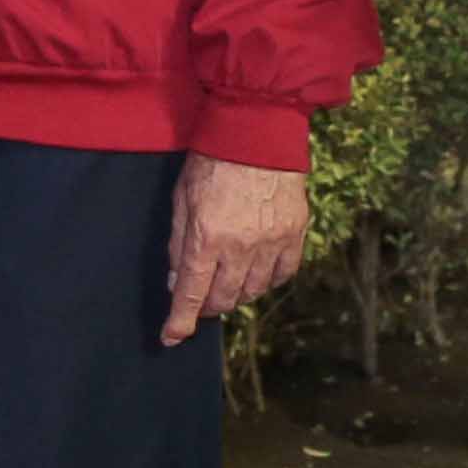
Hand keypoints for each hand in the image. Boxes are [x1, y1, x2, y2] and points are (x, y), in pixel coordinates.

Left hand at [165, 154, 308, 346]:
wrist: (257, 131)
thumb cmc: (212, 161)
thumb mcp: (182, 201)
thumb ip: (179, 245)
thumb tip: (178, 282)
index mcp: (207, 237)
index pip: (192, 294)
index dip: (180, 321)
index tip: (172, 336)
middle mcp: (242, 246)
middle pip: (225, 298)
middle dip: (209, 306)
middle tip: (202, 298)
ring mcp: (272, 241)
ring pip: (254, 290)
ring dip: (237, 293)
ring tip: (228, 281)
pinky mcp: (295, 232)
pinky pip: (283, 273)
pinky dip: (267, 279)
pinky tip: (256, 272)